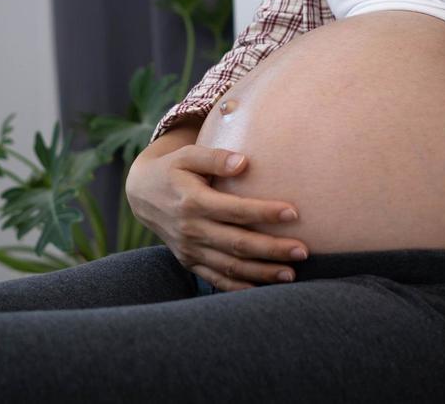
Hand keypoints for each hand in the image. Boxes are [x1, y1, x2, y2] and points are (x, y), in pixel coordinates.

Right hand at [126, 144, 307, 291]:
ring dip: (262, 272)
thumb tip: (243, 162)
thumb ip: (214, 157)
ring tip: (291, 273)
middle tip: (303, 251)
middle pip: (238, 244)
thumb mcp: (187, 155)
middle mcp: (191, 230)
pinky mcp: (189, 262)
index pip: (235, 210)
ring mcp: (189, 250)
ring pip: (230, 267)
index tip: (293, 213)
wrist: (141, 194)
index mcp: (193, 202)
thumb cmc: (172, 169)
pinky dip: (239, 288)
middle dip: (272, 250)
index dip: (265, 213)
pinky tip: (263, 288)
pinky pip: (216, 279)